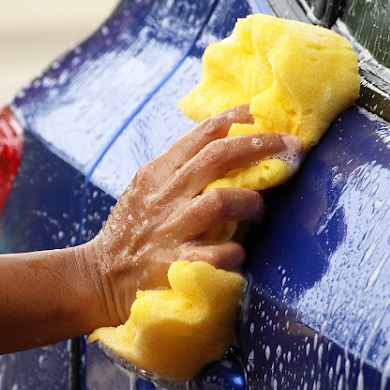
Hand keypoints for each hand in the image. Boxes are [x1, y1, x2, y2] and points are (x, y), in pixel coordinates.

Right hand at [85, 105, 301, 325]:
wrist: (97, 277)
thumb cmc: (129, 233)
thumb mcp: (144, 191)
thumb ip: (176, 171)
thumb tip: (223, 145)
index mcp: (157, 173)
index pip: (200, 135)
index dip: (235, 118)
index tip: (260, 112)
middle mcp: (164, 196)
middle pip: (218, 157)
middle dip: (261, 145)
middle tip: (292, 147)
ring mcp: (170, 230)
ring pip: (222, 199)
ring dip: (251, 203)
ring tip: (259, 211)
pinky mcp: (174, 265)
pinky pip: (218, 253)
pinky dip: (235, 252)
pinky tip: (237, 255)